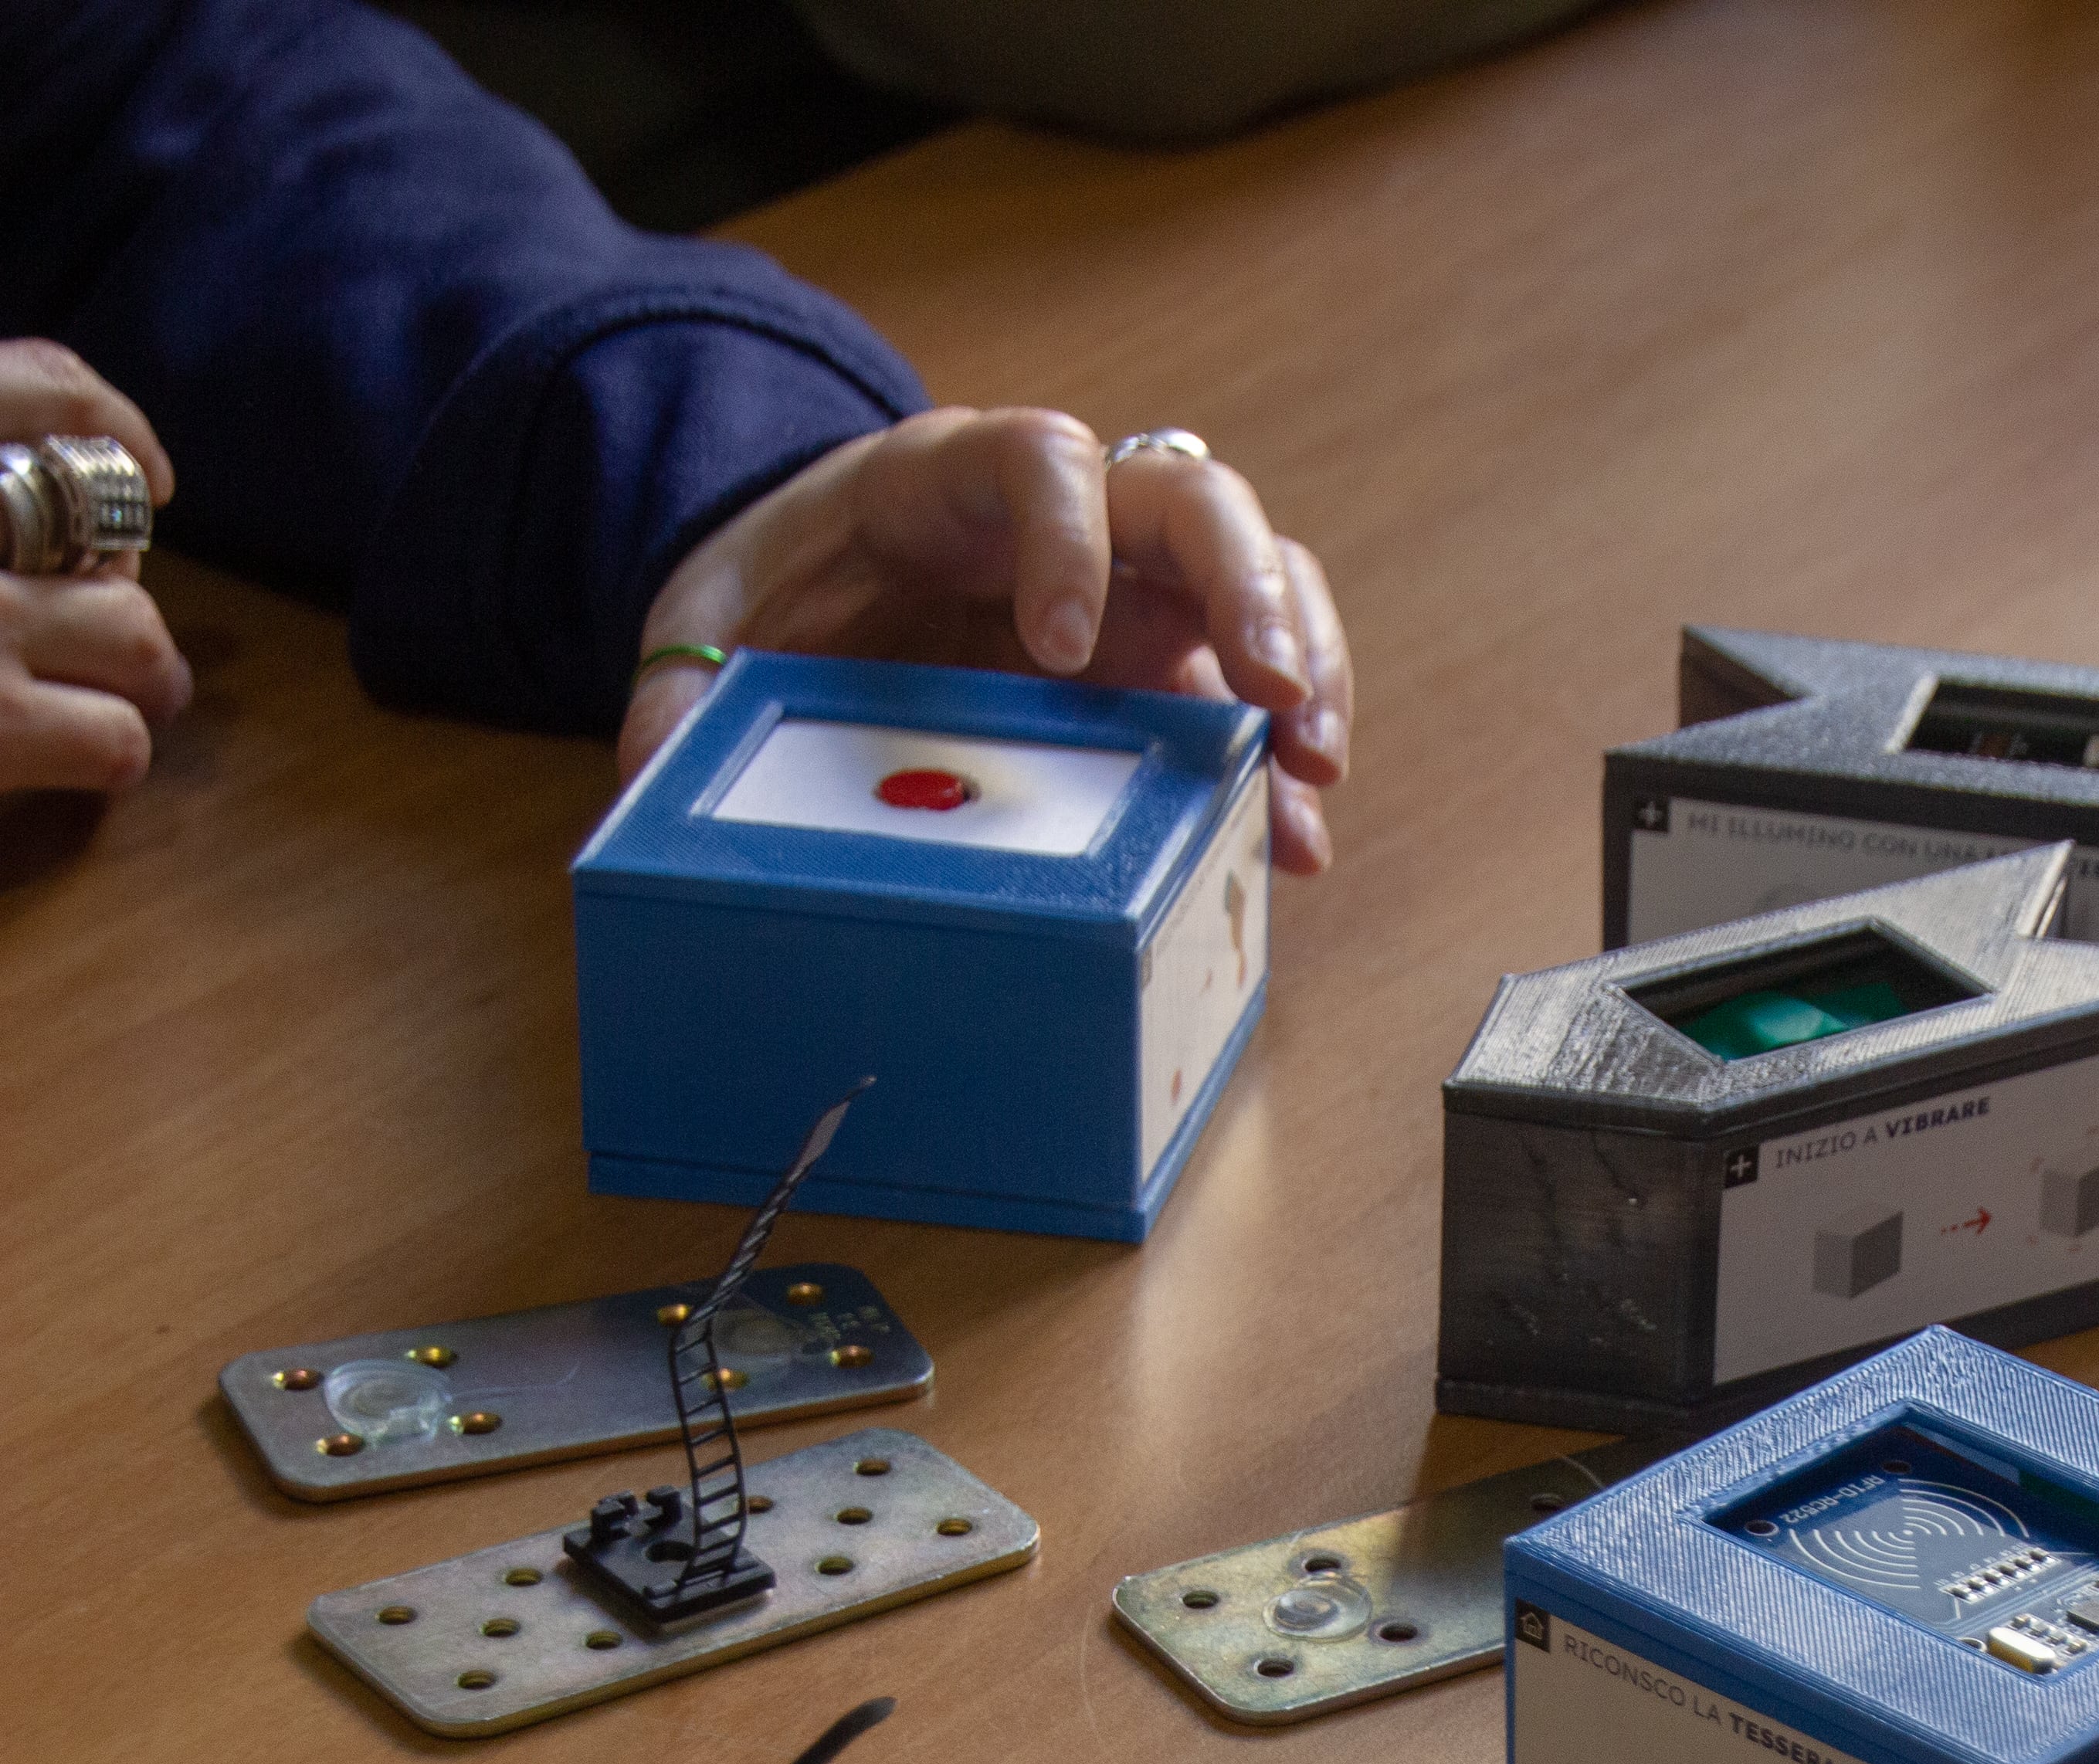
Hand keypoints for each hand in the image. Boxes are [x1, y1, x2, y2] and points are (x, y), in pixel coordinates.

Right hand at [0, 341, 187, 795]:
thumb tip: (75, 513)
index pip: (29, 382)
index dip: (99, 419)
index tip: (144, 475)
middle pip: (95, 524)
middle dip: (106, 580)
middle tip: (79, 628)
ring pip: (133, 631)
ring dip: (128, 673)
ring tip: (86, 704)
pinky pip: (116, 735)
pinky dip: (103, 749)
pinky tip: (59, 762)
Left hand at [623, 408, 1352, 870]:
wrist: (825, 590)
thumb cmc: (788, 586)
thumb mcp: (711, 615)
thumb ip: (682, 677)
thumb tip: (655, 760)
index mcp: (955, 474)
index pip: (1046, 463)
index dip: (1070, 541)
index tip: (1064, 649)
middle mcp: (1078, 512)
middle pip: (1200, 504)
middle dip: (1252, 594)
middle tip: (1272, 697)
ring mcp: (1138, 584)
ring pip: (1263, 580)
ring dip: (1306, 667)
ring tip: (1314, 769)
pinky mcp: (1168, 661)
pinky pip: (1253, 687)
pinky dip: (1284, 758)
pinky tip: (1296, 835)